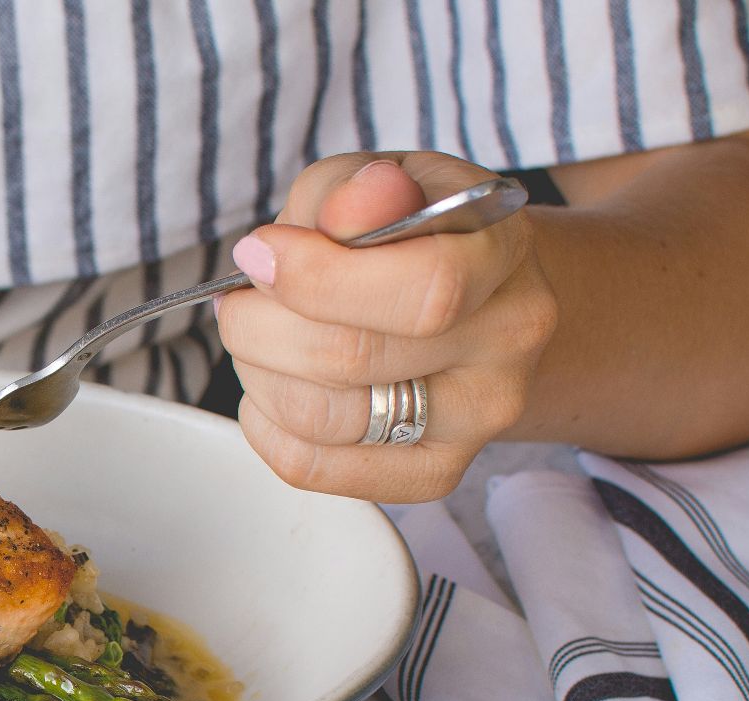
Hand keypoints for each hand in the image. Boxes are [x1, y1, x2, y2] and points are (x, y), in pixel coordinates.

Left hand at [216, 152, 558, 501]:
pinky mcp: (433, 472)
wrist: (469, 298)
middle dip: (261, 325)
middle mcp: (506, 342)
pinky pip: (312, 466)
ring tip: (258, 338)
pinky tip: (273, 384)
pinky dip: (264, 424)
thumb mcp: (380, 179)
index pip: (424, 288)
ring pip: (324, 419)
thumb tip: (350, 209)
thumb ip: (355, 190)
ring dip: (258, 373)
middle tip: (242, 300)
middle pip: (352, 358)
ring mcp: (477, 417)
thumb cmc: (409, 232)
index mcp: (502, 253)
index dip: (318, 277)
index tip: (261, 253)